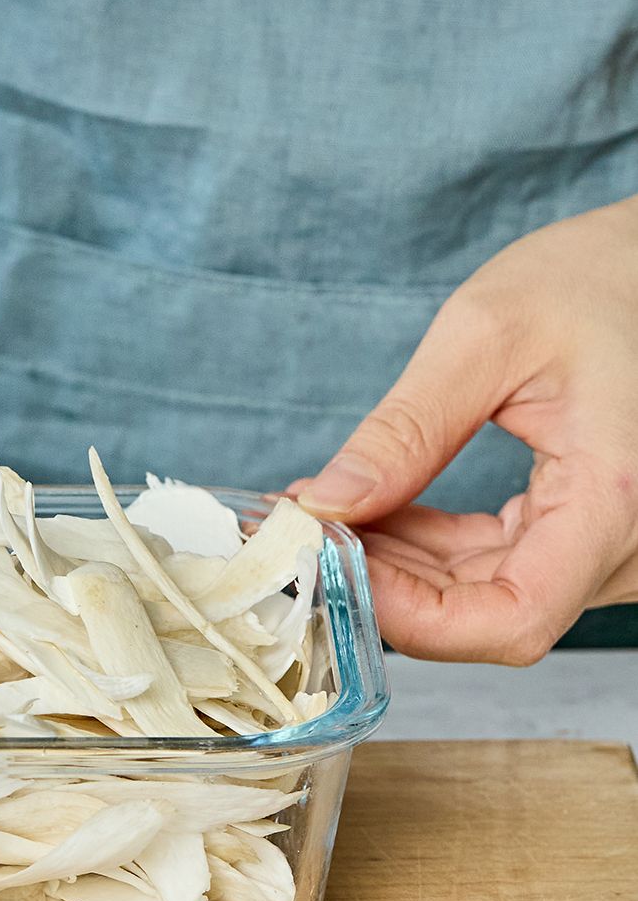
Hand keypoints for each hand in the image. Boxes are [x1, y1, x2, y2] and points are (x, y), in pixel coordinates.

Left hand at [291, 198, 637, 664]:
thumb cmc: (593, 280)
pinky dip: (423, 548)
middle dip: (380, 583)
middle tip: (296, 532)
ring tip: (318, 514)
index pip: (511, 621)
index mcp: (615, 499)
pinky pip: (492, 565)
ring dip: (394, 566)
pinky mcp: (580, 531)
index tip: (329, 565)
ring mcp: (606, 545)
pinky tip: (366, 512)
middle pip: (486, 616)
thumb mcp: (485, 337)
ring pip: (481, 596)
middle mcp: (625, 543)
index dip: (410, 616)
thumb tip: (326, 503)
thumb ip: (405, 431)